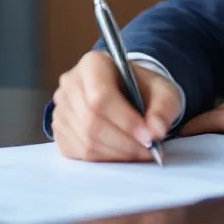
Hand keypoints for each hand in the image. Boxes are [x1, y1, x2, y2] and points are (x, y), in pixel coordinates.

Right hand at [51, 50, 182, 161]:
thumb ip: (163, 109)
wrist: (128, 94)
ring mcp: (61, 108)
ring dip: (117, 154)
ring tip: (140, 153)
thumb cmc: (143, 90)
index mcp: (94, 64)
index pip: (101, 96)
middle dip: (124, 142)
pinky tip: (122, 154)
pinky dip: (105, 159)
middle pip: (92, 121)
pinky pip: (79, 153)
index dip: (126, 121)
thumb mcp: (163, 91)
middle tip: (148, 151)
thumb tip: (156, 131)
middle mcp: (71, 83)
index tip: (149, 137)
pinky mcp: (60, 131)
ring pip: (86, 140)